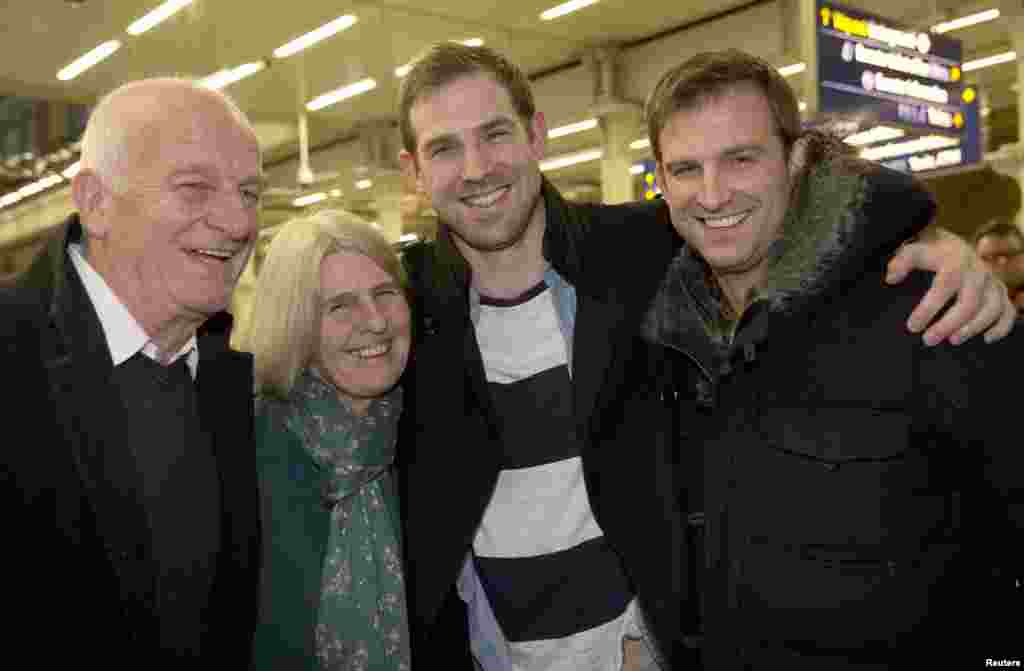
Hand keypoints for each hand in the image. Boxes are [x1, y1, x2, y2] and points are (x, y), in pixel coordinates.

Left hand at [885, 226, 1015, 345]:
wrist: (950, 243)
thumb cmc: (928, 251)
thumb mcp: (913, 250)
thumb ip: (901, 261)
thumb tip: (891, 278)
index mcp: (955, 259)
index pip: (945, 285)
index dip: (929, 308)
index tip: (912, 327)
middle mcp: (977, 270)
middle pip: (969, 302)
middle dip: (949, 324)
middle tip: (928, 340)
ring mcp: (991, 280)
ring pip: (992, 308)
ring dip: (973, 327)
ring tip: (952, 341)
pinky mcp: (999, 290)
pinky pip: (1008, 310)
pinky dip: (1002, 326)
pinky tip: (986, 339)